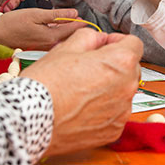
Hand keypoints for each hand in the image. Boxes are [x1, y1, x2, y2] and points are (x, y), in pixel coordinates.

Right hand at [0, 8, 84, 49]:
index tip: (88, 18)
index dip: (83, 22)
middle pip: (71, 35)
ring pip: (63, 38)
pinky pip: (55, 40)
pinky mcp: (40, 47)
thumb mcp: (36, 14)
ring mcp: (45, 47)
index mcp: (52, 37)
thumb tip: (75, 13)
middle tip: (81, 17)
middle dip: (77, 27)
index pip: (75, 30)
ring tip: (71, 20)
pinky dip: (59, 33)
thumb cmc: (13, 23)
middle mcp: (50, 45)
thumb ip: (57, 15)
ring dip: (68, 29)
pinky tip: (58, 26)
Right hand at [20, 28, 142, 155]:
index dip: (118, 41)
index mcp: (121, 61)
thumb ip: (90, 37)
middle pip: (131, 68)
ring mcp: (122, 110)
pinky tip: (83, 108)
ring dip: (111, 87)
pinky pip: (116, 113)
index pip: (134, 43)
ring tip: (83, 90)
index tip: (106, 45)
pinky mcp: (114, 128)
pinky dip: (105, 109)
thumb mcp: (66, 48)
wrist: (29, 119)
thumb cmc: (46, 84)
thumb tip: (100, 38)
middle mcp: (128, 86)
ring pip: (123, 91)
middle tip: (90, 67)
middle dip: (115, 64)